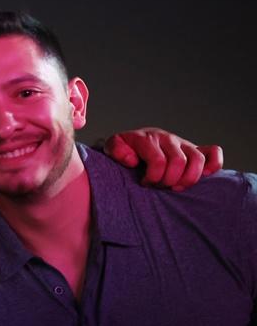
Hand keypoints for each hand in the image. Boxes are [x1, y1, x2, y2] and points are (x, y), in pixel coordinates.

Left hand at [104, 128, 223, 190]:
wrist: (135, 141)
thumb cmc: (125, 149)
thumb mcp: (113, 148)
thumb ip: (116, 151)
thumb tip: (132, 160)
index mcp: (147, 139)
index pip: (158, 161)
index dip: (153, 177)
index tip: (145, 183)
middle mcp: (168, 139)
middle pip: (179, 162)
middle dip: (168, 180)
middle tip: (159, 186)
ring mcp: (183, 143)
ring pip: (197, 159)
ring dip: (188, 178)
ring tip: (175, 186)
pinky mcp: (195, 148)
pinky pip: (213, 152)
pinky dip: (213, 165)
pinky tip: (201, 176)